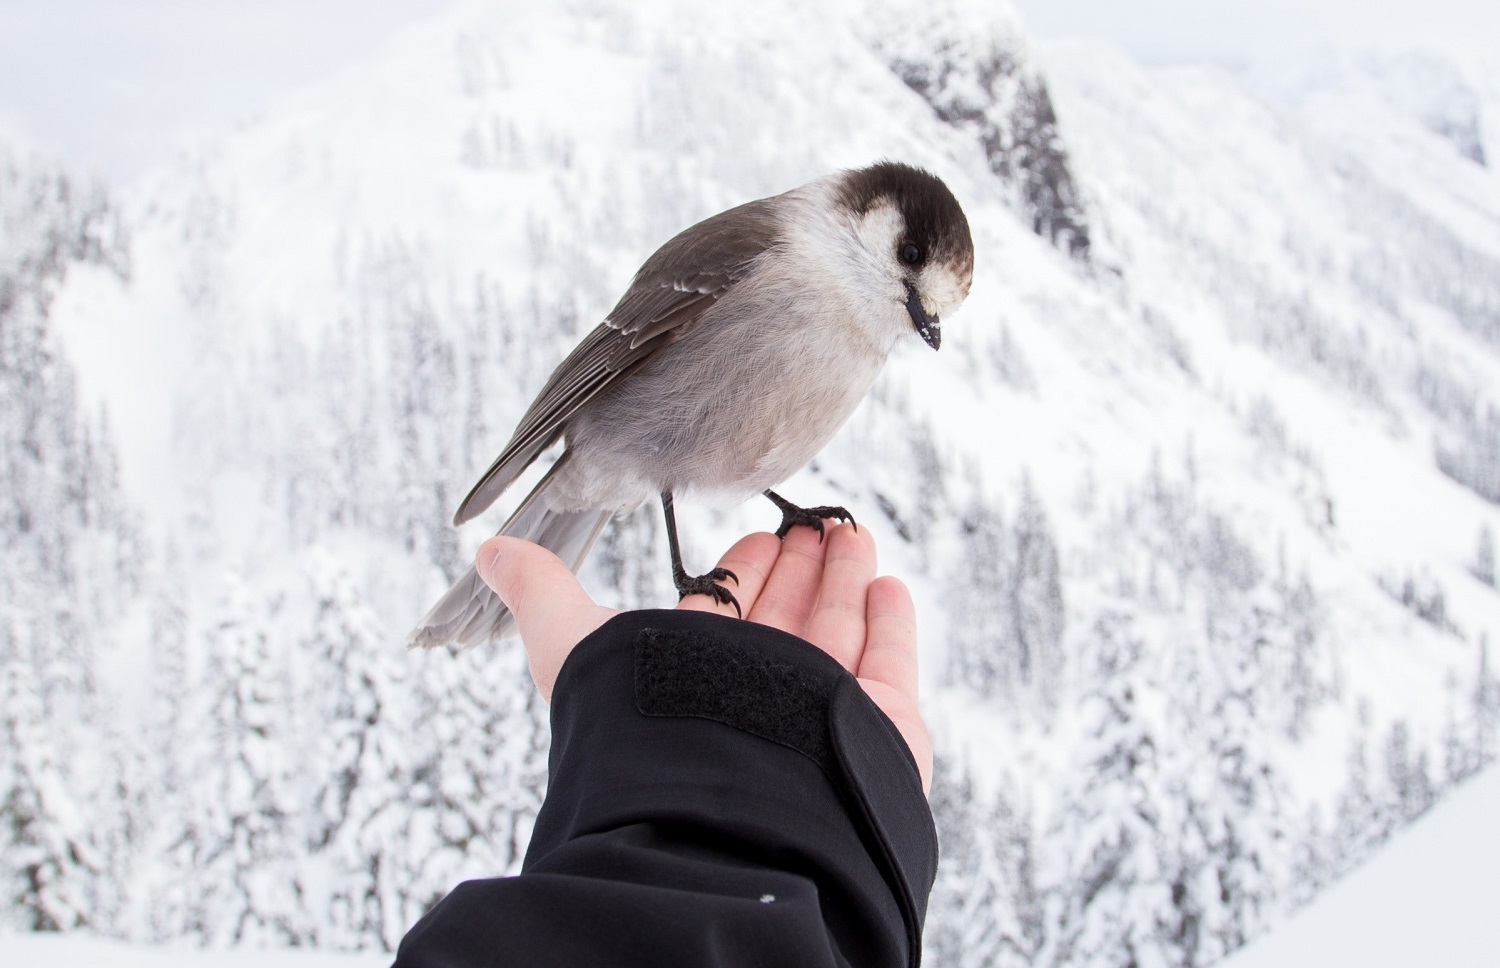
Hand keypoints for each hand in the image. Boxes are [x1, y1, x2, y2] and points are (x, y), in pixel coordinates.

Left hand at [475, 523, 931, 792]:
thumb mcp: (572, 646)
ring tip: (851, 531)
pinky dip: (890, 624)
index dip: (742, 570)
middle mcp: (755, 694)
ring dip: (844, 577)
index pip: (725, 612)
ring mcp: (818, 711)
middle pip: (784, 617)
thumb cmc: (645, 734)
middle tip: (813, 523)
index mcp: (693, 675)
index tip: (758, 532)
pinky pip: (887, 665)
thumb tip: (486, 549)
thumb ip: (539, 595)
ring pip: (836, 629)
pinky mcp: (876, 728)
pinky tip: (886, 585)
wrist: (728, 816)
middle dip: (799, 566)